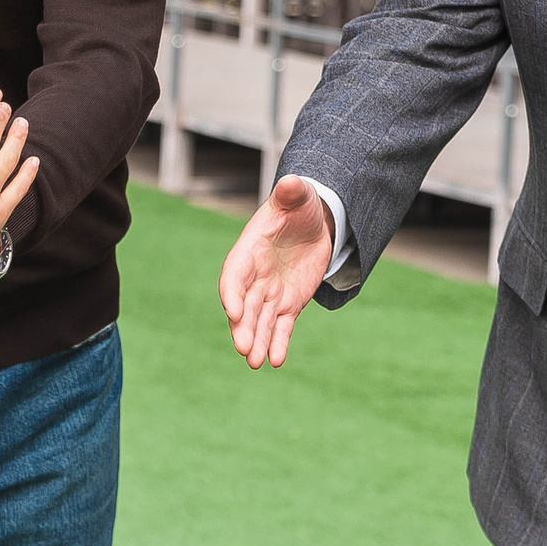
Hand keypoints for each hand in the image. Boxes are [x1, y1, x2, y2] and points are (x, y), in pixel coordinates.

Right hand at [220, 175, 334, 369]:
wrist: (313, 224)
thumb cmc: (298, 207)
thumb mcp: (297, 197)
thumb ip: (292, 193)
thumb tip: (292, 182)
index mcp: (248, 251)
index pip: (234, 276)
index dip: (233, 294)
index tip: (235, 312)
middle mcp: (255, 277)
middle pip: (245, 306)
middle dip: (243, 327)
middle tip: (243, 349)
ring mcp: (270, 293)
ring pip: (260, 322)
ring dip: (257, 341)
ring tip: (255, 363)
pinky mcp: (288, 305)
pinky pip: (281, 327)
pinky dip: (278, 343)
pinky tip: (276, 361)